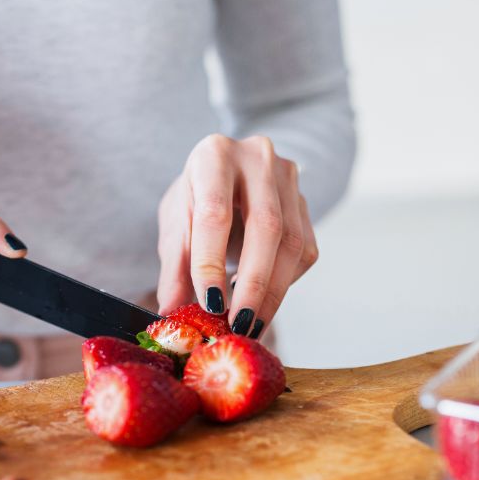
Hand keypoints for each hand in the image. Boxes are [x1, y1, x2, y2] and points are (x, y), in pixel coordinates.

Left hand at [156, 134, 318, 336]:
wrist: (226, 173)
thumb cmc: (196, 198)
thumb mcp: (176, 225)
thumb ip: (175, 267)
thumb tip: (172, 313)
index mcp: (214, 156)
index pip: (215, 214)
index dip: (211, 263)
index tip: (209, 305)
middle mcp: (257, 159)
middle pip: (266, 226)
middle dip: (253, 283)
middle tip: (239, 323)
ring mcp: (288, 179)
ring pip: (292, 243)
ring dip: (273, 292)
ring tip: (250, 323)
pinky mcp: (306, 203)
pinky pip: (304, 251)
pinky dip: (285, 283)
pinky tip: (262, 299)